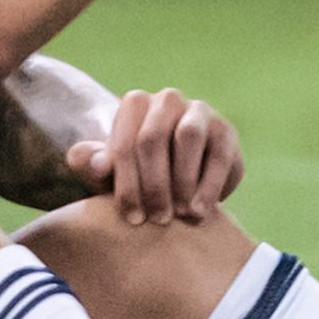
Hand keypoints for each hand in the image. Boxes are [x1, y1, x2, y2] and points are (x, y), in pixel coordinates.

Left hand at [66, 87, 244, 225]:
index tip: (132, 217)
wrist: (178, 177)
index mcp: (134, 104)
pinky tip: (199, 211)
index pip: (123, 142)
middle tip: (157, 219)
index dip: (126, 183)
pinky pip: (219, 154)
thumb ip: (93, 165)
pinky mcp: (225, 130)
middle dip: (153, 184)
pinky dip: (209, 185)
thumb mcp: (111, 173)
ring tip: (178, 214)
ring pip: (188, 136)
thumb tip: (98, 164)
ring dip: (182, 180)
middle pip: (152, 138)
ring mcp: (199, 111)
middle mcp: (166, 99)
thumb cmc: (136, 175)